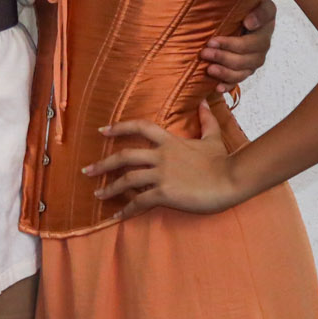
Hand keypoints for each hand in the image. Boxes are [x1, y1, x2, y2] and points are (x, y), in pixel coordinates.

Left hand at [85, 103, 242, 217]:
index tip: (102, 131)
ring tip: (97, 196)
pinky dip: (127, 209)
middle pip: (124, 156)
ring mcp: (162, 175)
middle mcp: (161, 156)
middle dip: (103, 164)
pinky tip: (119, 215)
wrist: (231, 180)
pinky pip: (140, 202)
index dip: (119, 127)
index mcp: (170, 142)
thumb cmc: (223, 161)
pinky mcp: (165, 194)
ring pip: (127, 180)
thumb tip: (204, 102)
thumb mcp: (213, 137)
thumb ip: (206, 120)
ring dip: (109, 189)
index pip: (140, 127)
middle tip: (86, 170)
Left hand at [201, 0, 275, 85]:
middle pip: (244, 59)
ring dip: (224, 72)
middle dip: (222, 56)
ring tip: (209, 69)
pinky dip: (228, 85)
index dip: (232, 44)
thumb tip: (249, 23)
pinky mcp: (247, 69)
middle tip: (205, 52)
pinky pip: (239, 80)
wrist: (249, 15)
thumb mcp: (260, 4)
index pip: (252, 41)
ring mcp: (255, 60)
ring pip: (242, 72)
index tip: (213, 40)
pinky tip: (218, 87)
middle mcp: (263, 47)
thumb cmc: (250, 7)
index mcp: (266, 30)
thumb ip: (260, 12)